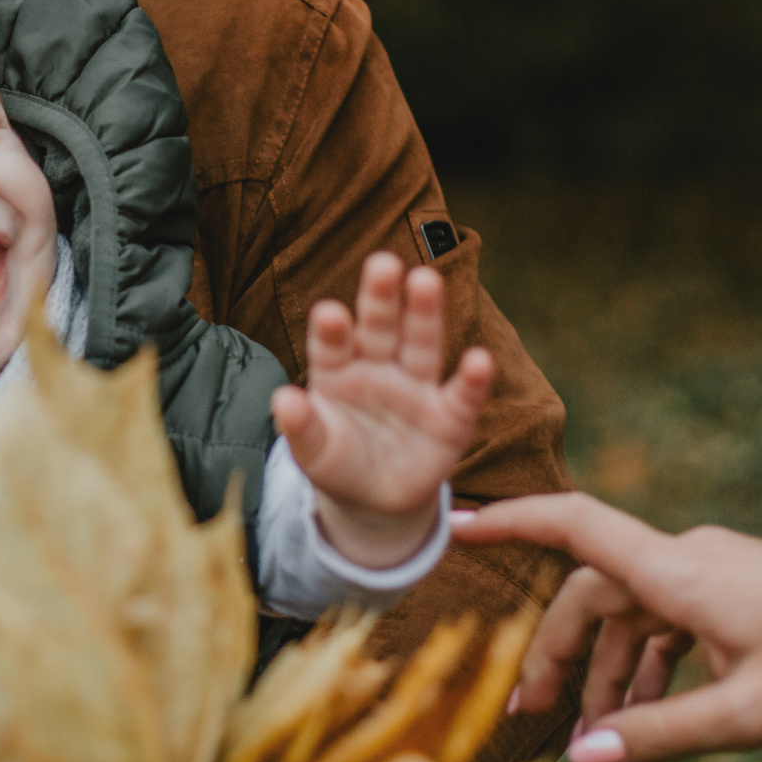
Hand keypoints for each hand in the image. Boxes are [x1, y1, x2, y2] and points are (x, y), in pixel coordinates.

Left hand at [273, 252, 494, 569]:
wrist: (374, 499)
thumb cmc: (337, 462)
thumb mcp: (313, 450)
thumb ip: (300, 426)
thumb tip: (282, 400)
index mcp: (337, 371)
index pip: (332, 345)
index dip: (331, 330)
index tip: (328, 312)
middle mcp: (378, 367)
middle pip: (379, 327)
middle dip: (380, 297)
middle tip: (381, 262)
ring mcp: (416, 387)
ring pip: (421, 344)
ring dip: (425, 313)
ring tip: (425, 280)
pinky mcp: (450, 416)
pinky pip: (463, 395)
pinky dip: (473, 379)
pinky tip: (479, 360)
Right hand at [452, 492, 761, 761]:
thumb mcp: (750, 715)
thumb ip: (661, 734)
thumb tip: (584, 755)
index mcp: (680, 575)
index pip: (575, 527)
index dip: (511, 522)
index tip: (457, 524)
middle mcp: (686, 560)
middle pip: (592, 593)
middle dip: (557, 653)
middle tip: (531, 717)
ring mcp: (710, 570)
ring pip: (629, 612)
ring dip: (607, 669)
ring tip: (597, 732)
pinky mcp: (732, 587)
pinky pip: (666, 618)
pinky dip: (646, 662)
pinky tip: (647, 711)